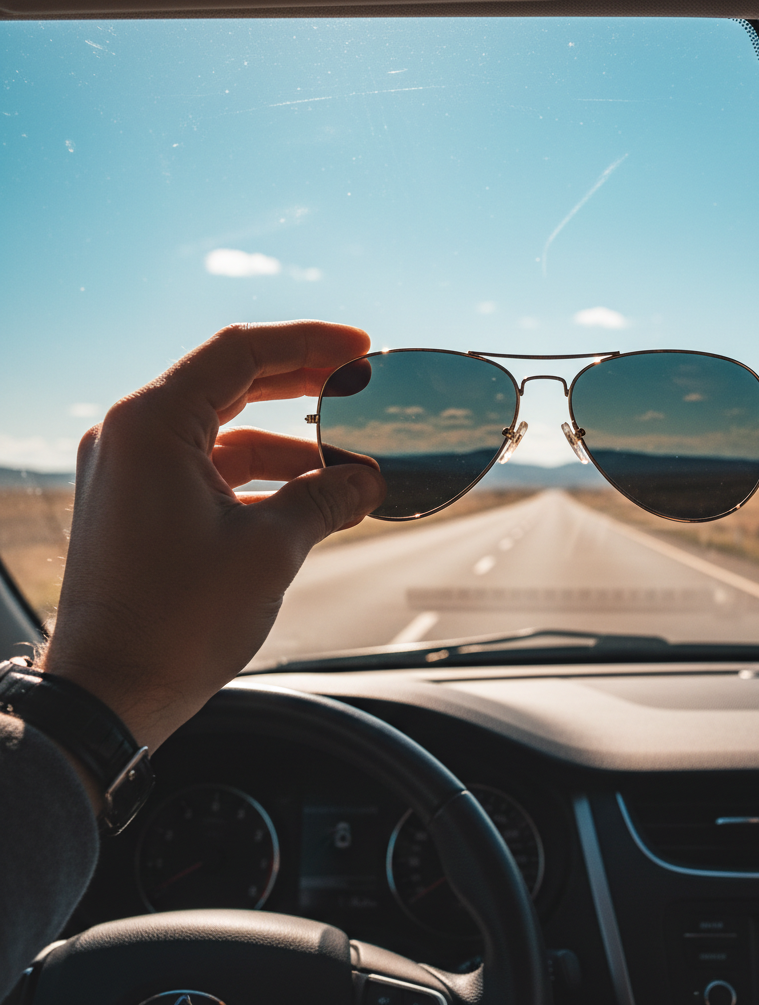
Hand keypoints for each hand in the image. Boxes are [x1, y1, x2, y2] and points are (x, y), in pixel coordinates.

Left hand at [40, 321, 385, 751]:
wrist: (109, 695)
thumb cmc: (175, 621)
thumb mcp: (269, 550)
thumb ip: (325, 500)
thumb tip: (369, 481)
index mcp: (152, 425)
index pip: (240, 353)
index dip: (309, 343)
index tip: (360, 348)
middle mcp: (132, 436)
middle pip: (231, 382)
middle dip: (301, 382)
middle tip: (359, 382)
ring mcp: (132, 470)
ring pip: (223, 430)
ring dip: (287, 443)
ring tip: (348, 463)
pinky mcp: (140, 504)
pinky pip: (209, 468)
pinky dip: (259, 476)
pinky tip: (309, 495)